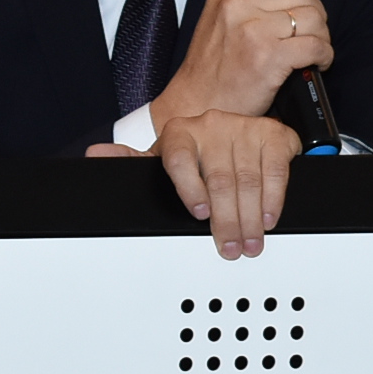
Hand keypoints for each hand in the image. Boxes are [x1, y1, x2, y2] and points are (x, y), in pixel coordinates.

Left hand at [87, 110, 303, 258]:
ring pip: (247, 179)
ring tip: (250, 242)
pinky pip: (275, 169)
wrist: (230, 129)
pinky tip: (268, 217)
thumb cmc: (195, 152)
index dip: (190, 190)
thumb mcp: (162, 159)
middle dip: (227, 220)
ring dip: (251, 218)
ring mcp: (244, 128)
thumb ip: (131, 162)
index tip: (199, 215)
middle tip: (231, 248)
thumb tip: (96, 156)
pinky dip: (273, 197)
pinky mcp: (273, 134)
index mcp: (179, 132)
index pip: (179, 160)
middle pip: (219, 178)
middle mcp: (211, 125)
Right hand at [152, 0, 331, 129]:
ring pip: (314, 18)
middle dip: (316, 15)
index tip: (306, 1)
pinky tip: (316, 64)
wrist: (195, 105)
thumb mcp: (220, 18)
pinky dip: (324, 56)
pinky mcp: (269, 56)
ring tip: (312, 50)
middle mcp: (237, 3)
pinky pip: (316, 46)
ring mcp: (253, 29)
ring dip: (321, 37)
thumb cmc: (212, 68)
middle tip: (310, 34)